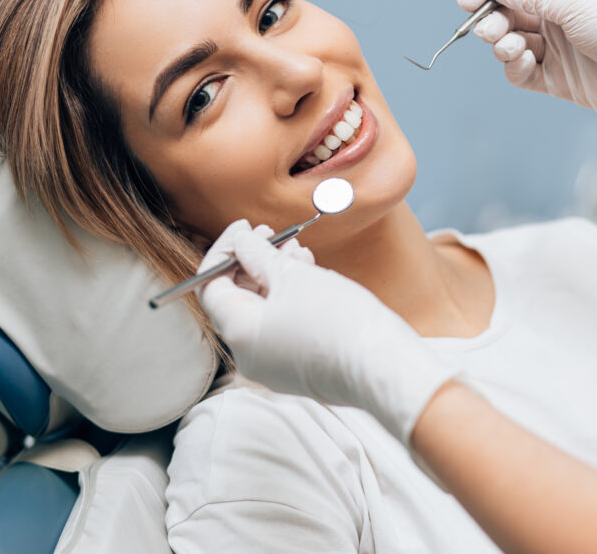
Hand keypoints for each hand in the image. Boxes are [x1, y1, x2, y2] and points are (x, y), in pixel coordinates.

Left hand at [198, 220, 458, 444]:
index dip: (224, 250)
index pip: (210, 284)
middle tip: (273, 234)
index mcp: (239, 332)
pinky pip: (282, 328)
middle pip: (236, 297)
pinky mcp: (298, 369)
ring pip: (263, 311)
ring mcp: (273, 366)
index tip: (244, 228)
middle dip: (253, 261)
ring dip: (275, 276)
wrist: (385, 367)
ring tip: (299, 251)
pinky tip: (311, 275)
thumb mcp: (293, 275)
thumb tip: (240, 241)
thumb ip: (258, 255)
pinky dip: (290, 299)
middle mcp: (249, 355)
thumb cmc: (338, 320)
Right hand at [458, 0, 596, 168]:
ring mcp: (555, 51)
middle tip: (486, 29)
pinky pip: (521, 73)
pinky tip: (521, 61)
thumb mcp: (569, 1)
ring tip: (511, 46)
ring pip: (511, 45)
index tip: (467, 0)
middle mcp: (556, 20)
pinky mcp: (556, 81)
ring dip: (502, 45)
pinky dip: (514, 67)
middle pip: (507, 17)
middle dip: (492, 22)